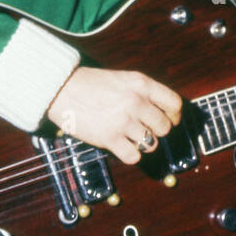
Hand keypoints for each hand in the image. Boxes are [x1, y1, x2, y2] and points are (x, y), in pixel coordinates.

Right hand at [46, 66, 182, 164]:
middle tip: (143, 129)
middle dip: (156, 131)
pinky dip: (129, 155)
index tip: (168, 120)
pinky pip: (134, 157)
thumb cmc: (91, 84)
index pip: (175, 105)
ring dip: (143, 144)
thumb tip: (166, 113)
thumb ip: (145, 92)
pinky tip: (121, 146)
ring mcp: (123, 120)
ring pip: (151, 144)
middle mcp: (136, 102)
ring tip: (129, 137)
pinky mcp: (109, 138)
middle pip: (165, 128)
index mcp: (142, 84)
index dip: (174, 116)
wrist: (60, 88)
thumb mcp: (124, 78)